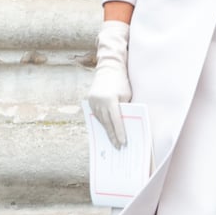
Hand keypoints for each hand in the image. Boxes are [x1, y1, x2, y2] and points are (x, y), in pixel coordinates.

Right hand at [88, 20, 131, 148]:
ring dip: (107, 131)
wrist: (108, 68)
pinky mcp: (90, 101)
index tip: (123, 143)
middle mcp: (99, 102)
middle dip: (113, 136)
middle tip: (118, 147)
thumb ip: (124, 109)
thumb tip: (125, 126)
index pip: (116, 121)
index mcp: (109, 100)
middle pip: (107, 123)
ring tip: (113, 141)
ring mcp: (92, 101)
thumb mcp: (126, 96)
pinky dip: (102, 122)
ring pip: (100, 120)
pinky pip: (97, 115)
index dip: (120, 133)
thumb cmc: (121, 82)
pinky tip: (107, 130)